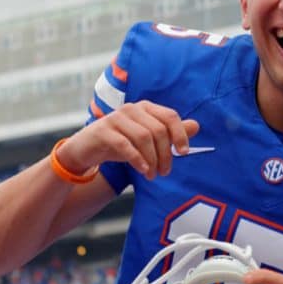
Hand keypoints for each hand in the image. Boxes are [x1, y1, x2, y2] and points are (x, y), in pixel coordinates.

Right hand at [58, 100, 199, 179]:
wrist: (86, 149)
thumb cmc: (120, 143)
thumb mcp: (146, 138)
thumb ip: (170, 132)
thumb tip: (196, 125)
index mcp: (145, 108)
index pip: (170, 116)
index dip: (180, 134)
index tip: (184, 153)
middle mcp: (131, 109)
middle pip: (158, 130)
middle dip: (165, 154)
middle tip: (164, 172)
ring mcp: (115, 118)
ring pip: (143, 137)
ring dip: (152, 159)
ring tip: (152, 175)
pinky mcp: (103, 131)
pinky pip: (125, 145)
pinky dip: (137, 159)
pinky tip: (143, 170)